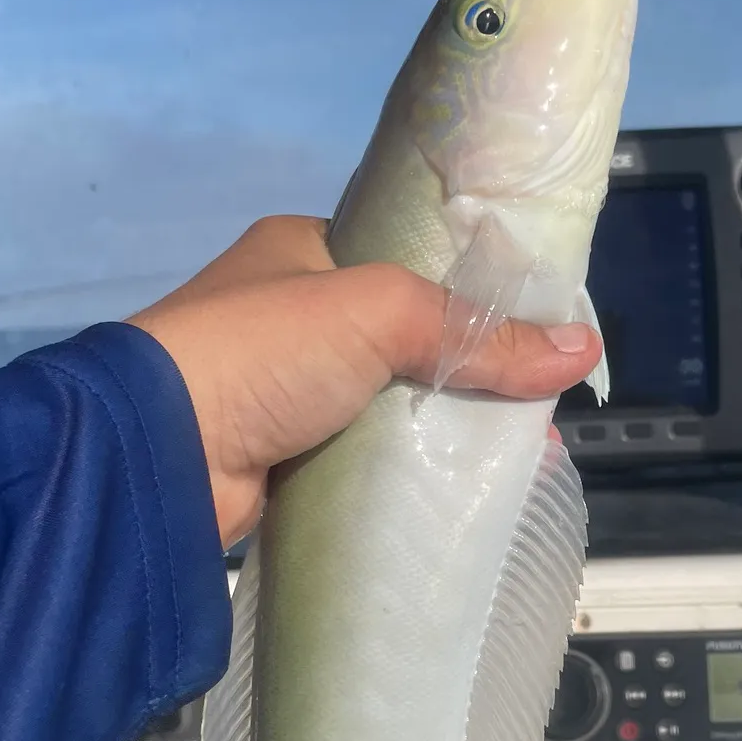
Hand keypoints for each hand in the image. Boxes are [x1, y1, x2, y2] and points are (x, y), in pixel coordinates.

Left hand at [126, 215, 601, 547]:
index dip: (474, 296)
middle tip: (538, 406)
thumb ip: (478, 333)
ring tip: (519, 453)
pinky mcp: (284, 458)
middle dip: (472, 373)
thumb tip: (582, 350)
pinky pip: (366, 459)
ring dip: (446, 429)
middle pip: (410, 340)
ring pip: (392, 405)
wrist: (159, 454)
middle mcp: (293, 315)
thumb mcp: (380, 315)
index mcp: (305, 252)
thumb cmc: (263, 352)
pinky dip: (409, 472)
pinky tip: (462, 488)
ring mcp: (286, 390)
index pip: (410, 264)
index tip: (534, 331)